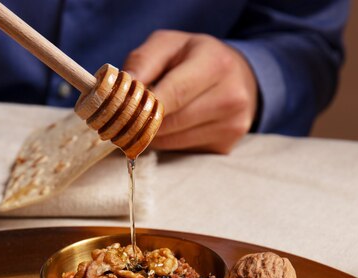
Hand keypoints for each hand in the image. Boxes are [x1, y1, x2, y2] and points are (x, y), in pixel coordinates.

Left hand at [123, 30, 257, 153]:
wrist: (239, 78)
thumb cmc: (195, 59)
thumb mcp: (169, 45)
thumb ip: (142, 62)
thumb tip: (119, 90)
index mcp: (215, 64)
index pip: (173, 94)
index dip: (142, 106)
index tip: (118, 111)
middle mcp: (230, 97)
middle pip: (171, 122)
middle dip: (141, 123)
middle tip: (122, 119)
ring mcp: (231, 126)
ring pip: (173, 142)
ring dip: (152, 135)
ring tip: (148, 120)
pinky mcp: (226, 146)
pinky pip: (183, 151)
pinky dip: (169, 142)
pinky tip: (171, 128)